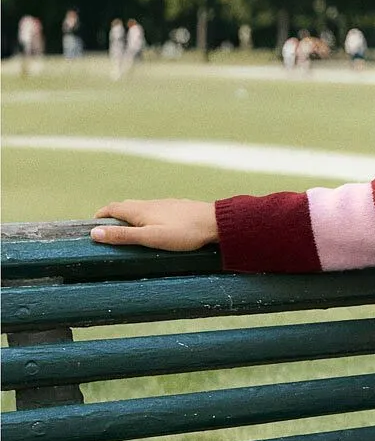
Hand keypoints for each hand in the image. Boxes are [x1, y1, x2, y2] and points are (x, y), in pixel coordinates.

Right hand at [91, 199, 218, 250]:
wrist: (216, 222)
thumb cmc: (183, 232)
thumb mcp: (150, 237)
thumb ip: (123, 236)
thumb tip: (94, 233)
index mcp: (140, 210)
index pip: (112, 208)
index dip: (100, 216)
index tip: (93, 226)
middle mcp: (150, 203)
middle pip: (126, 206)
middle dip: (113, 216)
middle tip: (108, 229)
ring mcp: (165, 204)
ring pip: (142, 207)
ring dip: (130, 216)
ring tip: (129, 229)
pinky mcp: (178, 208)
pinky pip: (156, 210)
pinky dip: (147, 216)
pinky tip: (155, 225)